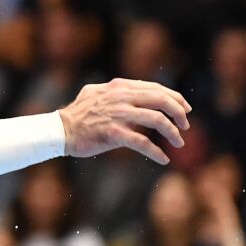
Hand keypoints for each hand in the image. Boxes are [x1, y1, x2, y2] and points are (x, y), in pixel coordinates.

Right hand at [58, 79, 190, 163]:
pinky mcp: (113, 133)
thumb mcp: (98, 93)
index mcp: (119, 86)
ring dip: (172, 132)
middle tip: (185, 125)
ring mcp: (117, 115)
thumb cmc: (78, 114)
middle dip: (179, 113)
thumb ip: (118, 92)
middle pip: (160, 100)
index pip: (155, 88)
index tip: (185, 109)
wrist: (60, 130)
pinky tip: (163, 159)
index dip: (175, 98)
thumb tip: (136, 95)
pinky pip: (142, 142)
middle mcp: (121, 97)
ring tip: (179, 142)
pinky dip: (156, 152)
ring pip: (156, 120)